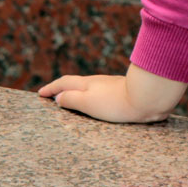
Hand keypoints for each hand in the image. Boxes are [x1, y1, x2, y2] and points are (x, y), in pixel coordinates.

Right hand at [38, 64, 186, 122]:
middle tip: (50, 94)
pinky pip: (99, 93)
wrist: (147, 99)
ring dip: (75, 91)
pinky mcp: (121, 93)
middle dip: (61, 88)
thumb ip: (71, 100)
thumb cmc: (116, 103)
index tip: (40, 93)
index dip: (51, 88)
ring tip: (69, 99)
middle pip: (75, 83)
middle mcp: (97, 83)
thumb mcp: (88, 102)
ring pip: (88, 87)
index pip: (64, 83)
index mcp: (87, 84)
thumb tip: (59, 98)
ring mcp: (110, 87)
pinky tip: (95, 102)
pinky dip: (89, 96)